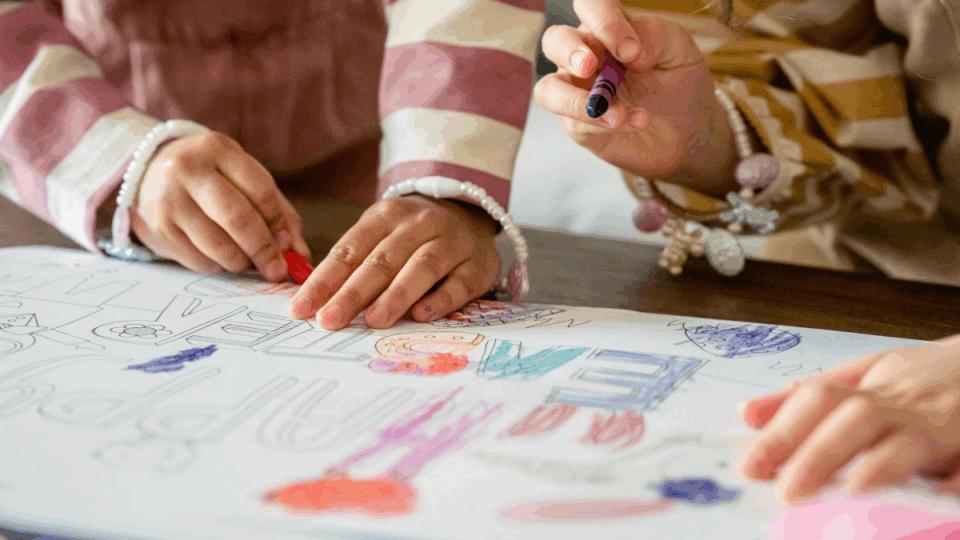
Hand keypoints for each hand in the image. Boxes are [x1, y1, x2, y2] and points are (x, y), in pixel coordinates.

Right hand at [132, 131, 308, 281]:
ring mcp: (169, 200)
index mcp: (218, 149)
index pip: (260, 191)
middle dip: (264, 250)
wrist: (148, 172)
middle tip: (277, 270)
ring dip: (241, 262)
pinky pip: (198, 260)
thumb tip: (300, 254)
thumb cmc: (211, 177)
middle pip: (238, 218)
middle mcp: (189, 170)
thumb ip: (278, 212)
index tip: (288, 244)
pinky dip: (217, 266)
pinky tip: (219, 256)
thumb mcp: (244, 178)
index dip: (279, 223)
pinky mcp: (158, 229)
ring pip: (218, 246)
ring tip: (248, 260)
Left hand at [288, 195, 499, 329]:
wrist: (469, 214)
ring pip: (422, 267)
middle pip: (382, 260)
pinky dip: (441, 300)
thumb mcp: (380, 235)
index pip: (350, 249)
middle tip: (330, 320)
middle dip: (353, 292)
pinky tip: (421, 315)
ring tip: (374, 320)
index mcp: (387, 215)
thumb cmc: (412, 235)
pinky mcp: (478, 265)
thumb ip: (354, 263)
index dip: (324, 280)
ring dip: (396, 295)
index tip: (302, 308)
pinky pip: (460, 284)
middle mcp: (420, 224)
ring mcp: (452, 242)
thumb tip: (314, 301)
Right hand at [534, 0, 737, 194]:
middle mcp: (586, 56)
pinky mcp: (580, 126)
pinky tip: (635, 122)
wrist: (689, 132)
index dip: (602, 20)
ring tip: (615, 111)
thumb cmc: (680, 82)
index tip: (629, 48)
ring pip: (549, 89)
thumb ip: (654, 36)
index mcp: (608, 28)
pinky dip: (603, 123)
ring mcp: (579, 92)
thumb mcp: (679, 50)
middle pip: (555, 41)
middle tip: (591, 66)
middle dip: (569, 51)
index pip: (589, 6)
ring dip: (574, 100)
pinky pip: (576, 123)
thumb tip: (626, 49)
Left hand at [738, 335, 959, 502]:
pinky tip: (938, 499)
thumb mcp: (864, 375)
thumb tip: (746, 415)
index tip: (751, 466)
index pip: (819, 399)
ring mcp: (947, 422)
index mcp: (874, 385)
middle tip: (788, 491)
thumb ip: (806, 398)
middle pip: (858, 418)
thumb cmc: (922, 380)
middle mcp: (907, 402)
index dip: (784, 431)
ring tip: (851, 494)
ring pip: (911, 440)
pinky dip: (955, 482)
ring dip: (880, 466)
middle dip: (820, 454)